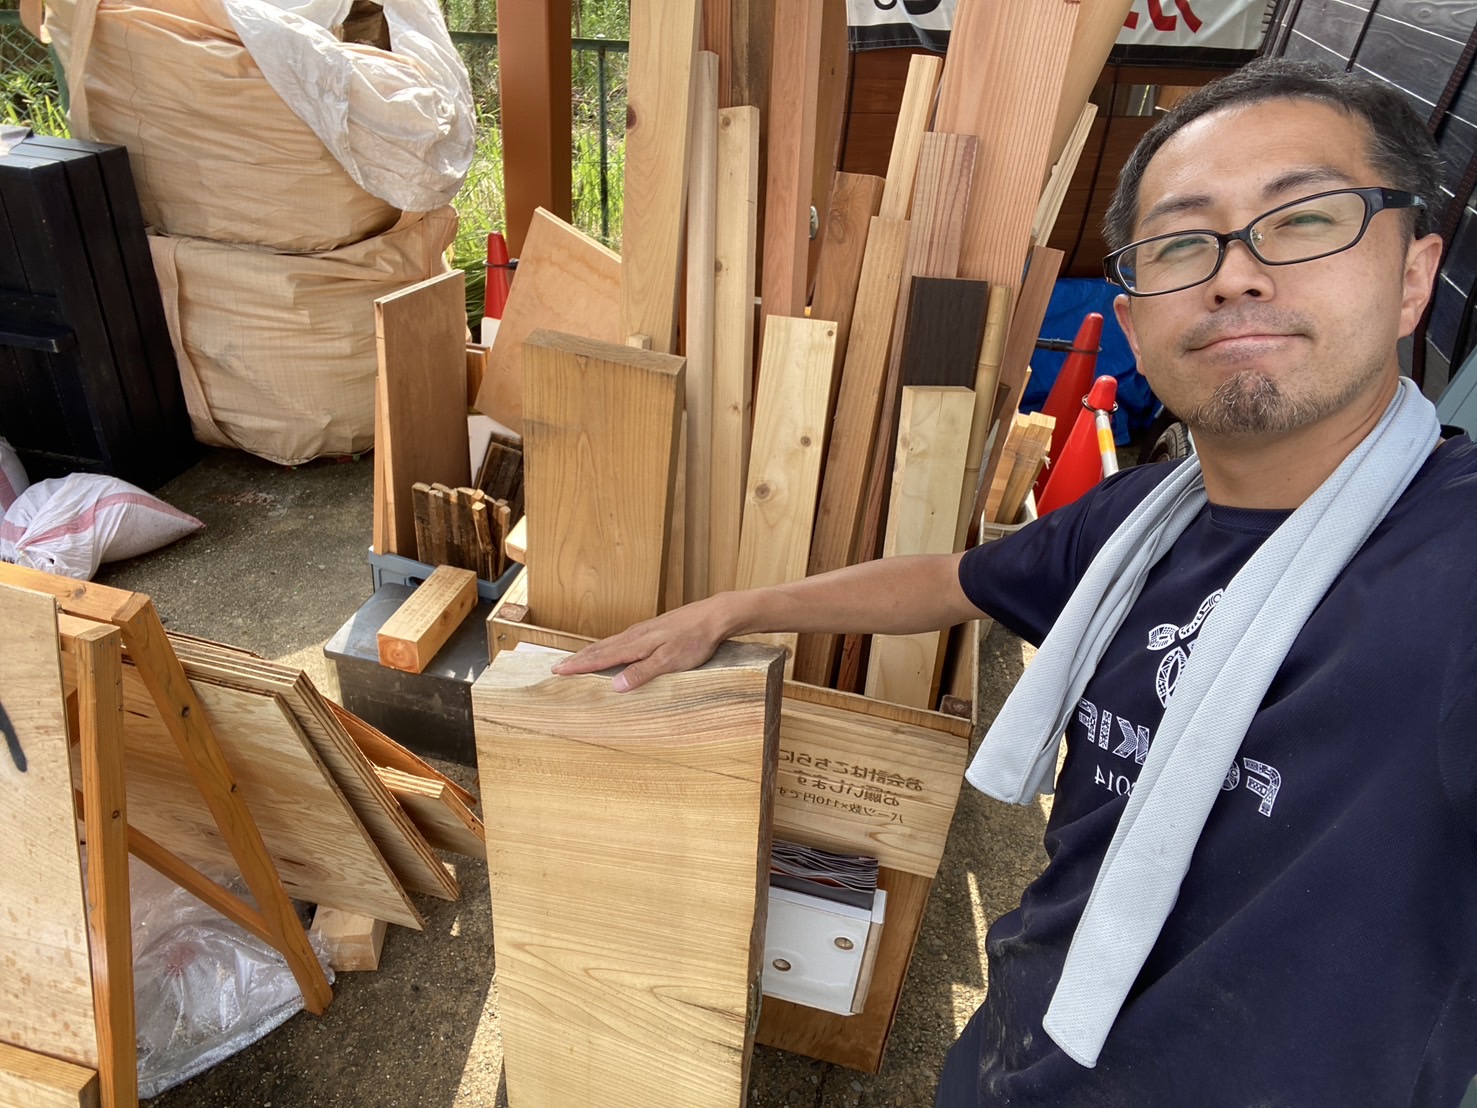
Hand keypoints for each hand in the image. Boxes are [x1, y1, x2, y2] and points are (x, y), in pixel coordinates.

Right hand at [549, 595, 738, 691]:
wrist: (714, 616)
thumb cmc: (694, 639)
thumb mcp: (669, 661)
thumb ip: (642, 673)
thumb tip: (614, 686)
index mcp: (635, 644)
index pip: (600, 657)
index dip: (578, 666)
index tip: (558, 671)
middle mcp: (634, 636)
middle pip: (600, 649)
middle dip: (578, 659)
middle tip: (558, 667)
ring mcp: (643, 631)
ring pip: (610, 643)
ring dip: (592, 652)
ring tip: (578, 659)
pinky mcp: (653, 629)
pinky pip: (622, 640)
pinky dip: (609, 647)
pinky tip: (612, 649)